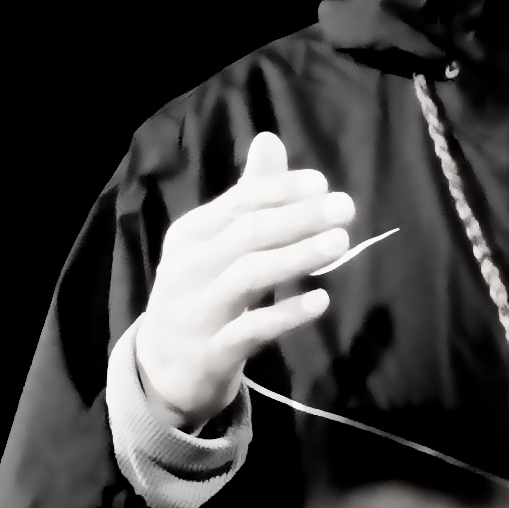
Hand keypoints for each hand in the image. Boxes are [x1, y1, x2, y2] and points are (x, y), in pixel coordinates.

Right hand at [129, 130, 354, 428]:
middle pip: (246, 234)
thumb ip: (247, 195)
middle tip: (345, 208)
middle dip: (298, 218)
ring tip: (341, 243)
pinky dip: (286, 314)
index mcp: (190, 234)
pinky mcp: (212, 352)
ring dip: (297, 257)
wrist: (163, 368)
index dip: (280, 190)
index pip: (237, 203)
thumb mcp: (214, 243)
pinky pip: (251, 330)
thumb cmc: (200, 293)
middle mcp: (188, 268)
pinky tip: (321, 301)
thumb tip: (270, 139)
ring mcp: (197, 312)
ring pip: (248, 277)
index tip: (322, 184)